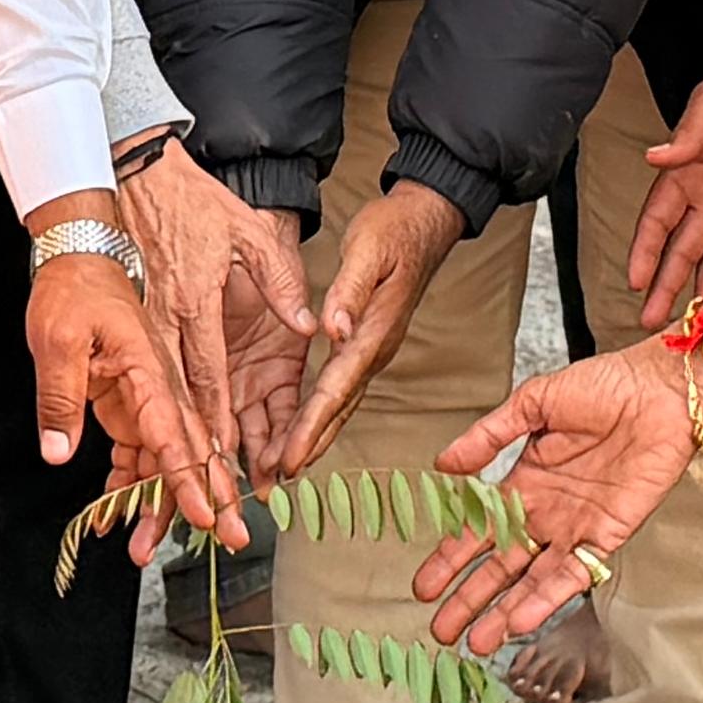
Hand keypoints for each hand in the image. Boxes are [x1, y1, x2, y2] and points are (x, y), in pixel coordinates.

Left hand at [20, 209, 240, 551]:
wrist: (76, 257)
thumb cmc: (71, 288)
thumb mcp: (58, 339)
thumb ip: (60, 397)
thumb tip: (58, 453)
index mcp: (150, 367)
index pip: (176, 430)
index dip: (190, 476)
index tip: (205, 513)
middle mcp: (157, 386)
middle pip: (186, 450)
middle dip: (204, 499)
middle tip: (229, 540)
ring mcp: (144, 397)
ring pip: (160, 460)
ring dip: (157, 505)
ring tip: (146, 551)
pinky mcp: (129, 402)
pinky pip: (134, 452)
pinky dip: (124, 485)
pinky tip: (112, 516)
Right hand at [117, 136, 314, 494]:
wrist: (140, 176)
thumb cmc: (195, 203)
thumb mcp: (249, 232)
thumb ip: (281, 281)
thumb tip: (309, 325)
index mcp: (194, 301)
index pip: (207, 372)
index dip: (215, 418)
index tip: (222, 457)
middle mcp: (165, 321)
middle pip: (177, 397)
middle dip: (189, 450)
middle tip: (200, 491)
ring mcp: (146, 323)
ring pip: (155, 394)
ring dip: (164, 441)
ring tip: (168, 486)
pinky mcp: (137, 321)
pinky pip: (142, 377)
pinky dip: (147, 414)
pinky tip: (149, 449)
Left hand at [276, 179, 461, 477]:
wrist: (422, 223)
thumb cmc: (394, 231)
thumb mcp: (368, 250)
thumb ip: (351, 291)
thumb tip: (334, 330)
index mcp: (373, 332)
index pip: (336, 388)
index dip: (312, 427)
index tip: (291, 456)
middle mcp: (374, 350)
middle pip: (338, 409)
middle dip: (309, 445)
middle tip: (279, 479)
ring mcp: (372, 351)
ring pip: (338, 405)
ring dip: (313, 438)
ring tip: (282, 468)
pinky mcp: (364, 346)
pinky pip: (338, 389)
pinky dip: (318, 415)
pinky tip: (300, 430)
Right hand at [411, 335, 702, 651]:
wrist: (660, 390)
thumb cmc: (605, 386)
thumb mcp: (535, 402)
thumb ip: (490, 434)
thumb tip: (444, 464)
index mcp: (525, 481)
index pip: (480, 529)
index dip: (451, 558)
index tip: (425, 585)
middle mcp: (547, 512)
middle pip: (501, 566)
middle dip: (469, 599)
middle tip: (441, 630)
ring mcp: (576, 528)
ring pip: (532, 581)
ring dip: (504, 612)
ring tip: (476, 642)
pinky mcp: (608, 536)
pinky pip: (574, 574)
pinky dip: (548, 598)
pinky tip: (522, 619)